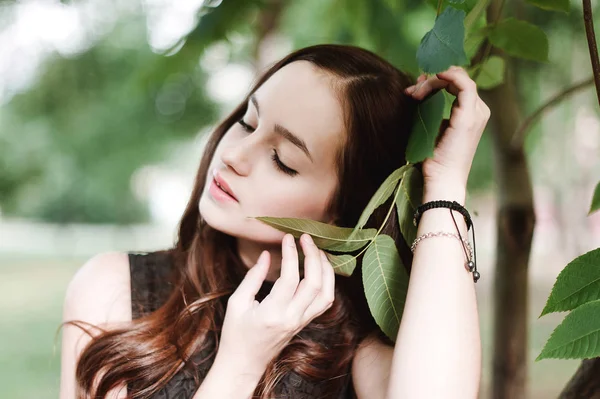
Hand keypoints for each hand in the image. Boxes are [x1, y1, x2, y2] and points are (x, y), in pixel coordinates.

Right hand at [215, 234, 334, 377]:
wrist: (244, 364)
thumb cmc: (235, 333)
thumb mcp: (237, 303)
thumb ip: (253, 277)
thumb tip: (267, 254)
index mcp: (273, 313)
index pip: (290, 278)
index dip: (291, 255)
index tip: (288, 238)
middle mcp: (292, 318)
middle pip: (314, 284)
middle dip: (313, 256)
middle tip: (306, 238)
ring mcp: (301, 322)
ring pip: (326, 293)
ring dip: (326, 269)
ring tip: (317, 250)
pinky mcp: (305, 323)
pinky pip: (324, 302)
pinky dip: (327, 283)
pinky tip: (320, 269)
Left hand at [405, 66, 490, 191]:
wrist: (442, 178)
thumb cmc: (435, 158)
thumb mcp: (432, 127)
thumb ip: (432, 108)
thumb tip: (420, 91)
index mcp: (471, 113)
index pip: (457, 84)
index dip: (436, 79)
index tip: (415, 87)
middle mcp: (479, 111)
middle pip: (458, 79)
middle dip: (433, 78)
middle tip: (413, 88)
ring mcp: (476, 113)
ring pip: (460, 79)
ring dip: (435, 80)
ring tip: (416, 91)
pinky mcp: (469, 117)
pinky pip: (464, 85)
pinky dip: (448, 76)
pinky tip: (434, 77)